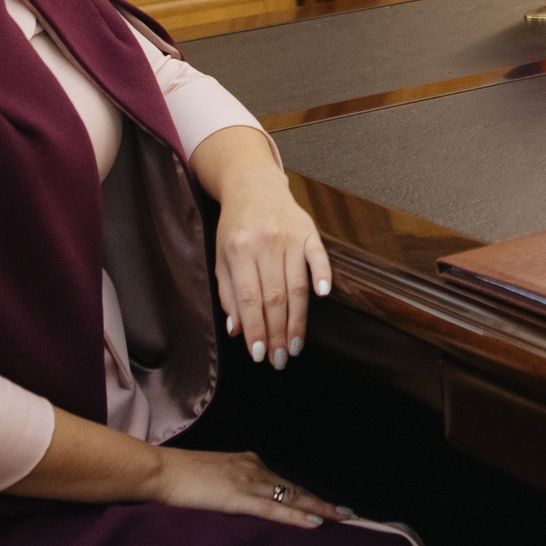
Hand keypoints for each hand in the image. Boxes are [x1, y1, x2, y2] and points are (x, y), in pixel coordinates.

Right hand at [151, 447, 343, 530]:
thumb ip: (230, 486)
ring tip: (344, 519)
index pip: (286, 483)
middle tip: (350, 513)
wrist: (159, 471)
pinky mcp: (238, 497)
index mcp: (248, 463)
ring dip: (320, 509)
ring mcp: (248, 481)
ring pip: (292, 498)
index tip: (329, 505)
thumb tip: (240, 499)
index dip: (308, 496)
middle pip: (296, 490)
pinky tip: (316, 523)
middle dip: (324, 502)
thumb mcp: (211, 478)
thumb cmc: (178, 477)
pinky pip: (275, 510)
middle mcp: (254, 468)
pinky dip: (297, 517)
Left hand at [213, 155, 330, 370]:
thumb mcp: (221, 258)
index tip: (259, 354)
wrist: (253, 186)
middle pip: (275, 297)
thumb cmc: (235, 227)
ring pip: (296, 285)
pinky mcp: (309, 231)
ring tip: (295, 346)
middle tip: (280, 359)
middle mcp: (265, 243)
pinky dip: (322, 274)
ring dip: (297, 320)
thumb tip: (237, 329)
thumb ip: (228, 293)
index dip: (256, 329)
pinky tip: (323, 295)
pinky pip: (318, 255)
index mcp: (239, 251)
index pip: (250, 299)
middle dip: (278, 333)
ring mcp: (289, 236)